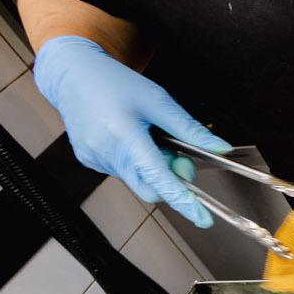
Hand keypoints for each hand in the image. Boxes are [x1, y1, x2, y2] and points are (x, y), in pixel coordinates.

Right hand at [32, 33, 229, 225]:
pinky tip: (126, 136)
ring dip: (150, 165)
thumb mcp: (158, 101)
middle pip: (150, 188)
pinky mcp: (89, 160)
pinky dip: (133, 161)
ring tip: (143, 133)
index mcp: (125, 137)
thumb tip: (219, 148)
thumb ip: (189, 129)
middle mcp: (106, 153)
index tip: (202, 218)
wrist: (74, 74)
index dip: (184, 201)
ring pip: (137, 179)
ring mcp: (94, 160)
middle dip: (169, 178)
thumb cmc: (115, 83)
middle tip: (173, 150)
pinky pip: (122, 171)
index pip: (159, 180)